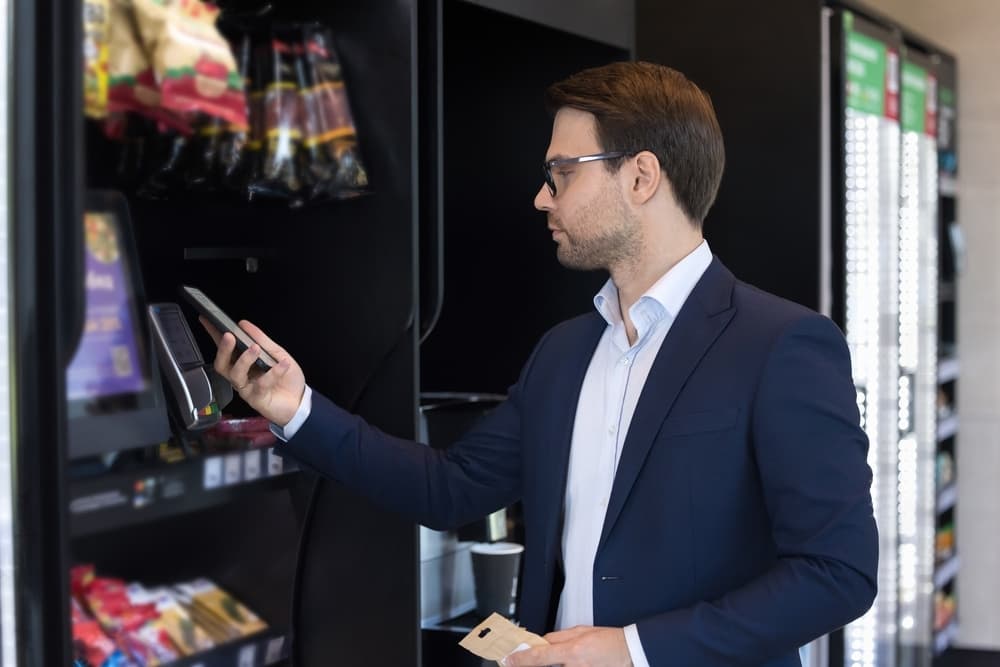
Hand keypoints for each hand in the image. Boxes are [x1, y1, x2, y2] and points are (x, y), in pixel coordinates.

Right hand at [200, 317, 305, 426]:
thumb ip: (262, 340)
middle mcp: (241, 376)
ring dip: (244, 359)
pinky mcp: (256, 399)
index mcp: (243, 363)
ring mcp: (247, 388)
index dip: (214, 335)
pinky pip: (261, 384)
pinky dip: (273, 372)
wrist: (300, 402)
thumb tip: (244, 324)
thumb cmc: (286, 379)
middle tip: (230, 336)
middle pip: (222, 364)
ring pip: (236, 375)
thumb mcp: (278, 354)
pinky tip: (283, 364)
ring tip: (255, 348)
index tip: (206, 320)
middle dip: (223, 349)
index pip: (225, 348)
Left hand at [503, 626, 632, 666]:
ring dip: (550, 665)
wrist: (631, 652)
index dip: (521, 659)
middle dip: (531, 664)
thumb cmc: (610, 641)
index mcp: (572, 651)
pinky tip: (568, 662)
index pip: (539, 657)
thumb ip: (558, 637)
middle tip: (520, 660)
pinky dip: (564, 666)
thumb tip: (542, 642)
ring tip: (562, 657)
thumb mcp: (581, 631)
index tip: (509, 660)